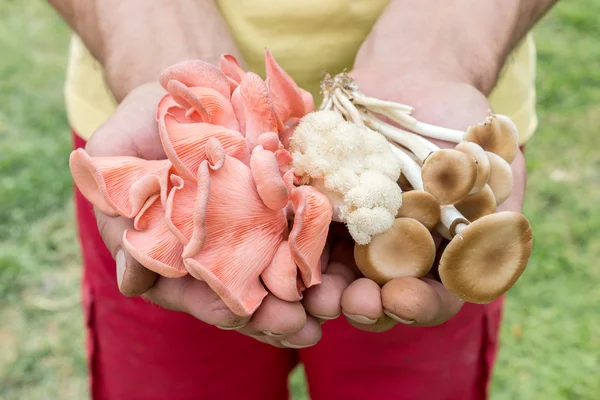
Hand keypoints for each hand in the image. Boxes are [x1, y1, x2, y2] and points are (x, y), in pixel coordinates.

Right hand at [86, 83, 321, 347]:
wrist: (189, 88)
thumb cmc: (141, 124)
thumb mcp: (115, 158)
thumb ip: (119, 216)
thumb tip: (130, 280)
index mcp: (181, 251)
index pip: (200, 293)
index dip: (219, 308)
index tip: (240, 317)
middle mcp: (225, 247)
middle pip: (251, 294)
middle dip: (276, 315)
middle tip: (302, 328)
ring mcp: (261, 227)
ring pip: (287, 273)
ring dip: (312, 294)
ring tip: (335, 305)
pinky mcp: (290, 202)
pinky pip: (312, 230)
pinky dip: (328, 250)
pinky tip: (349, 266)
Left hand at [313, 68, 527, 331]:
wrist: (414, 78)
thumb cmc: (461, 123)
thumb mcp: (491, 168)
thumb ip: (492, 217)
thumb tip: (478, 259)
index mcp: (435, 256)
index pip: (431, 298)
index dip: (418, 306)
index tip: (401, 297)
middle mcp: (391, 253)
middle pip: (377, 297)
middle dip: (364, 305)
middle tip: (353, 300)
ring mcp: (351, 232)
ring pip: (333, 275)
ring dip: (324, 288)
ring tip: (316, 290)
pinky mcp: (318, 206)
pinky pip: (302, 232)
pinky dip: (295, 244)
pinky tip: (288, 248)